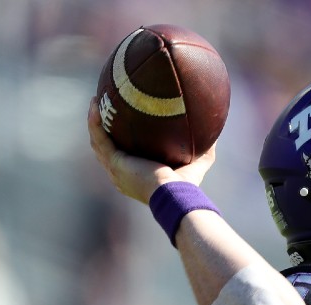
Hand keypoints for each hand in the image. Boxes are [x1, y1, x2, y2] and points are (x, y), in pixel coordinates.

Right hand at [86, 97, 215, 202]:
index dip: (119, 141)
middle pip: (105, 148)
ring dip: (95, 122)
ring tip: (95, 102)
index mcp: (135, 176)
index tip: (121, 124)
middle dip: (103, 129)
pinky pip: (100, 138)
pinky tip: (95, 105)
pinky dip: (95, 122)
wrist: (175, 195)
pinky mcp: (116, 163)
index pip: (122, 157)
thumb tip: (216, 133)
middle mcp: (121, 174)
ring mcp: (116, 170)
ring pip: (98, 142)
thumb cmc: (187, 187)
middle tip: (104, 108)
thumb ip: (205, 149)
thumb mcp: (198, 163)